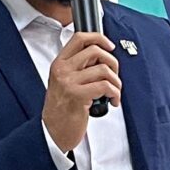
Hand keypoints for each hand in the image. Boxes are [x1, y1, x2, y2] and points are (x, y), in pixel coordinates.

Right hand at [42, 33, 120, 155]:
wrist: (52, 132)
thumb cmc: (62, 109)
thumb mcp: (64, 82)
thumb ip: (79, 68)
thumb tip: (103, 57)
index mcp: (59, 63)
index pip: (80, 38)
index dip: (99, 38)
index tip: (110, 47)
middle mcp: (62, 70)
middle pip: (96, 51)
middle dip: (113, 63)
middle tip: (114, 76)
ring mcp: (69, 82)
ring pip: (104, 70)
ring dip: (116, 82)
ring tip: (114, 92)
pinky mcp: (78, 96)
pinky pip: (106, 86)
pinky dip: (115, 93)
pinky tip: (113, 101)